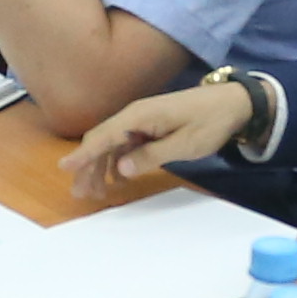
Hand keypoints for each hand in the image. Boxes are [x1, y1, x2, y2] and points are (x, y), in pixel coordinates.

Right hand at [65, 76, 259, 195]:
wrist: (231, 104)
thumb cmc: (209, 122)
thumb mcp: (184, 144)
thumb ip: (151, 156)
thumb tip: (120, 169)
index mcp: (139, 116)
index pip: (103, 137)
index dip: (82, 154)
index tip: (64, 169)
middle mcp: (134, 116)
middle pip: (101, 141)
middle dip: (87, 167)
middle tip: (80, 193)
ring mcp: (140, 121)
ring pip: (111, 145)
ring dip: (100, 167)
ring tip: (95, 192)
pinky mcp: (148, 127)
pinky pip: (124, 144)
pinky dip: (117, 162)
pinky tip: (118, 179)